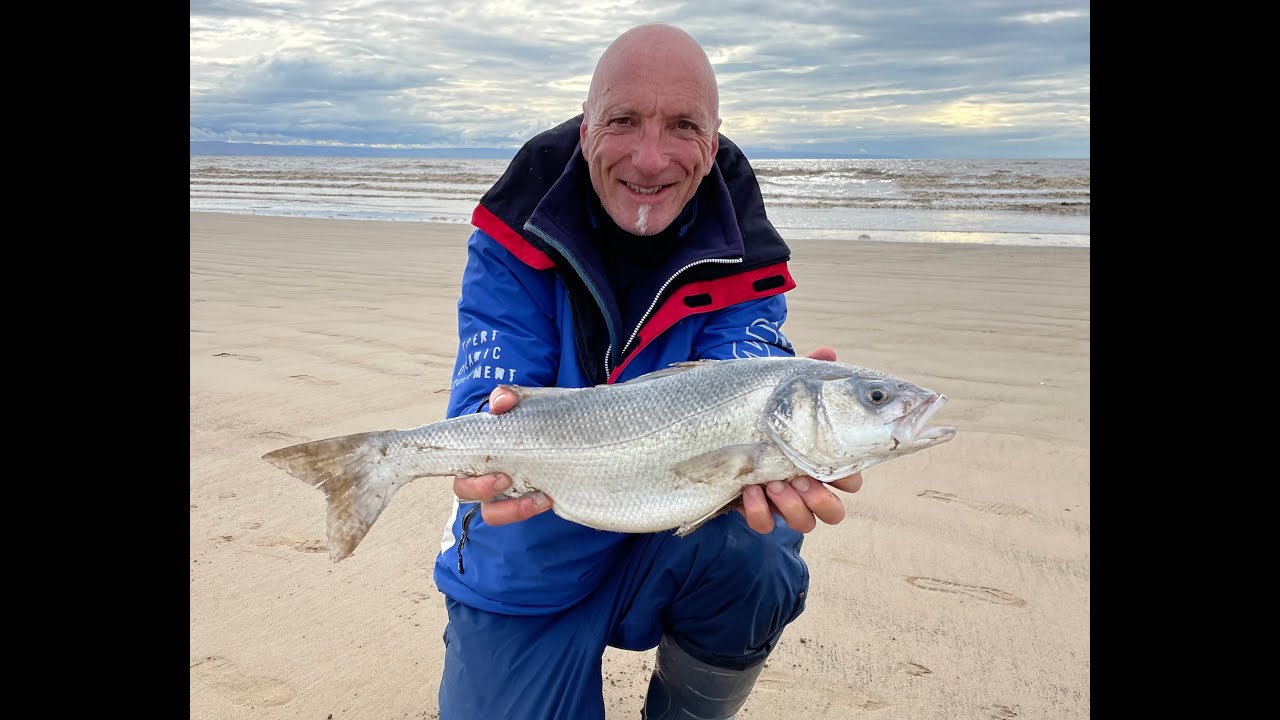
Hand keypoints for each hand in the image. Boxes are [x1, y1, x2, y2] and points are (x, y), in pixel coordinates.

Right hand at [451, 386, 553, 525]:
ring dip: (511, 509)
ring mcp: (498, 492)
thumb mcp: (515, 403)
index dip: (455, 463)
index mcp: (471, 450)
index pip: (453, 460)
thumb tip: (501, 404)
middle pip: (465, 491)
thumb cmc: (519, 417)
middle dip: (482, 488)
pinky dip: (529, 508)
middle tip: (505, 479)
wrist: (546, 430)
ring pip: (491, 512)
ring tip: (538, 498)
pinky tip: (548, 498)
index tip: (480, 464)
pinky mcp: (519, 501)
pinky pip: (516, 513)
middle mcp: (479, 475)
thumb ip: (505, 398)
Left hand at [739, 345, 863, 533]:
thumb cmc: (766, 410)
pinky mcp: (755, 508)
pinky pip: (765, 523)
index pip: (851, 479)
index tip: (835, 465)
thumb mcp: (785, 390)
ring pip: (805, 523)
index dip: (849, 478)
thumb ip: (810, 372)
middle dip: (822, 500)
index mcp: (821, 460)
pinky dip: (759, 512)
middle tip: (803, 480)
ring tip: (776, 484)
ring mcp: (782, 500)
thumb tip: (828, 352)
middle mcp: (806, 485)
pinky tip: (750, 491)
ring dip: (794, 508)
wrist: (721, 425)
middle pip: (834, 511)